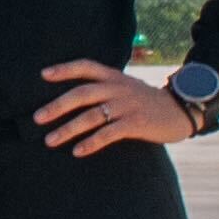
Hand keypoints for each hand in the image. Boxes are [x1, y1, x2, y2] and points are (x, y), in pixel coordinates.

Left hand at [34, 60, 195, 155]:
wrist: (181, 110)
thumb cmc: (146, 101)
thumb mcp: (126, 87)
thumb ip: (104, 88)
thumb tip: (73, 97)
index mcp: (114, 77)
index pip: (86, 66)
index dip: (64, 69)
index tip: (43, 74)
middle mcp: (118, 88)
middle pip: (82, 94)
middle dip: (57, 106)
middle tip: (37, 118)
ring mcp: (127, 105)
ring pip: (92, 116)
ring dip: (68, 129)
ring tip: (50, 140)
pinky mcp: (136, 123)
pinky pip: (109, 133)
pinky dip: (91, 143)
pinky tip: (78, 151)